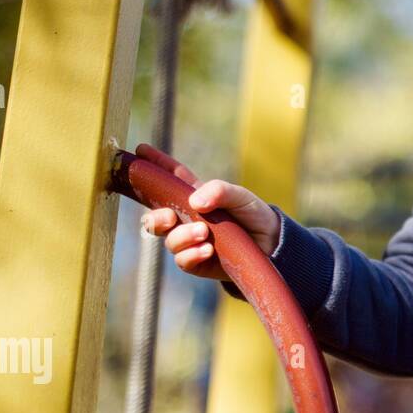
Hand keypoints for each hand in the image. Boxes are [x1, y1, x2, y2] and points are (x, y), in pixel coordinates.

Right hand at [136, 143, 280, 281]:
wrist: (272, 245)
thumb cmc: (253, 214)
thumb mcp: (240, 196)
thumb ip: (220, 191)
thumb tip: (194, 201)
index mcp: (194, 196)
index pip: (170, 179)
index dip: (155, 165)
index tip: (140, 151)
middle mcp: (187, 219)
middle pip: (155, 217)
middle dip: (155, 217)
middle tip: (169, 216)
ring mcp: (189, 241)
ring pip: (169, 239)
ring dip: (182, 236)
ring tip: (204, 232)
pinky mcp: (197, 261)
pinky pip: (182, 260)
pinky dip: (191, 254)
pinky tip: (208, 249)